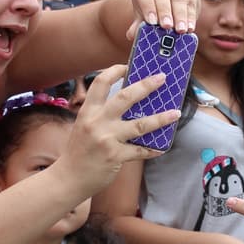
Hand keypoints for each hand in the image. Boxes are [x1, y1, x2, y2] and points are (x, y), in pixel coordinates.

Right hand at [54, 65, 181, 197]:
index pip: (101, 83)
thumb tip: (129, 104)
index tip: (128, 66)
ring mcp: (107, 139)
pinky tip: (162, 147)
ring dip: (161, 118)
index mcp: (88, 111)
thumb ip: (100, 115)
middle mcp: (97, 121)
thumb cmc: (78, 151)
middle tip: (162, 78)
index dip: (115, 71)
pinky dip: (152, 149)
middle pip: (125, 97)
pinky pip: (140, 150)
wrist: (69, 178)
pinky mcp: (115, 156)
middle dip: (146, 85)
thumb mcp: (83, 126)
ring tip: (175, 113)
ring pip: (140, 124)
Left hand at [127, 0, 198, 33]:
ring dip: (180, 15)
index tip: (152, 22)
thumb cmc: (150, 9)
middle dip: (165, 11)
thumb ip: (137, 25)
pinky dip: (191, 15)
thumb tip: (132, 35)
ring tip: (181, 30)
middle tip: (167, 27)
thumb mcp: (142, 16)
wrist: (165, 1)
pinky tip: (190, 27)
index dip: (148, 7)